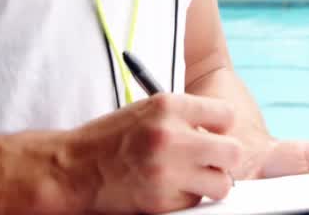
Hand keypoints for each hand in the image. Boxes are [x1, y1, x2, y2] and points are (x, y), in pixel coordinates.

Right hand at [64, 93, 243, 213]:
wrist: (75, 169)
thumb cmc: (111, 138)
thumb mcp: (146, 110)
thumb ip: (184, 116)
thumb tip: (221, 130)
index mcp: (168, 106)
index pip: (226, 114)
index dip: (221, 126)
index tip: (214, 132)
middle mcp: (171, 136)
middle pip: (233, 152)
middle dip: (225, 158)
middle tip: (211, 160)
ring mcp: (167, 171)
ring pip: (221, 184)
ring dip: (210, 182)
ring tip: (191, 176)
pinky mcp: (162, 201)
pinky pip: (196, 202)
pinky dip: (187, 198)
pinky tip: (169, 187)